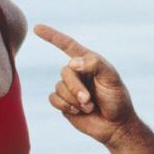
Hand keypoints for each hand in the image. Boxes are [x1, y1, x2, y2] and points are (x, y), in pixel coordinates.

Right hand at [35, 24, 138, 146]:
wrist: (115, 125)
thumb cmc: (116, 98)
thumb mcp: (111, 78)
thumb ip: (95, 64)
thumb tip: (72, 63)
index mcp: (88, 61)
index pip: (67, 44)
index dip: (52, 36)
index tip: (37, 28)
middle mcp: (76, 72)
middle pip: (65, 72)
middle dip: (76, 88)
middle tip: (89, 100)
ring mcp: (69, 88)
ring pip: (59, 87)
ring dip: (74, 99)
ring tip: (89, 107)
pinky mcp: (63, 102)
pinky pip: (53, 99)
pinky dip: (64, 105)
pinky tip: (76, 110)